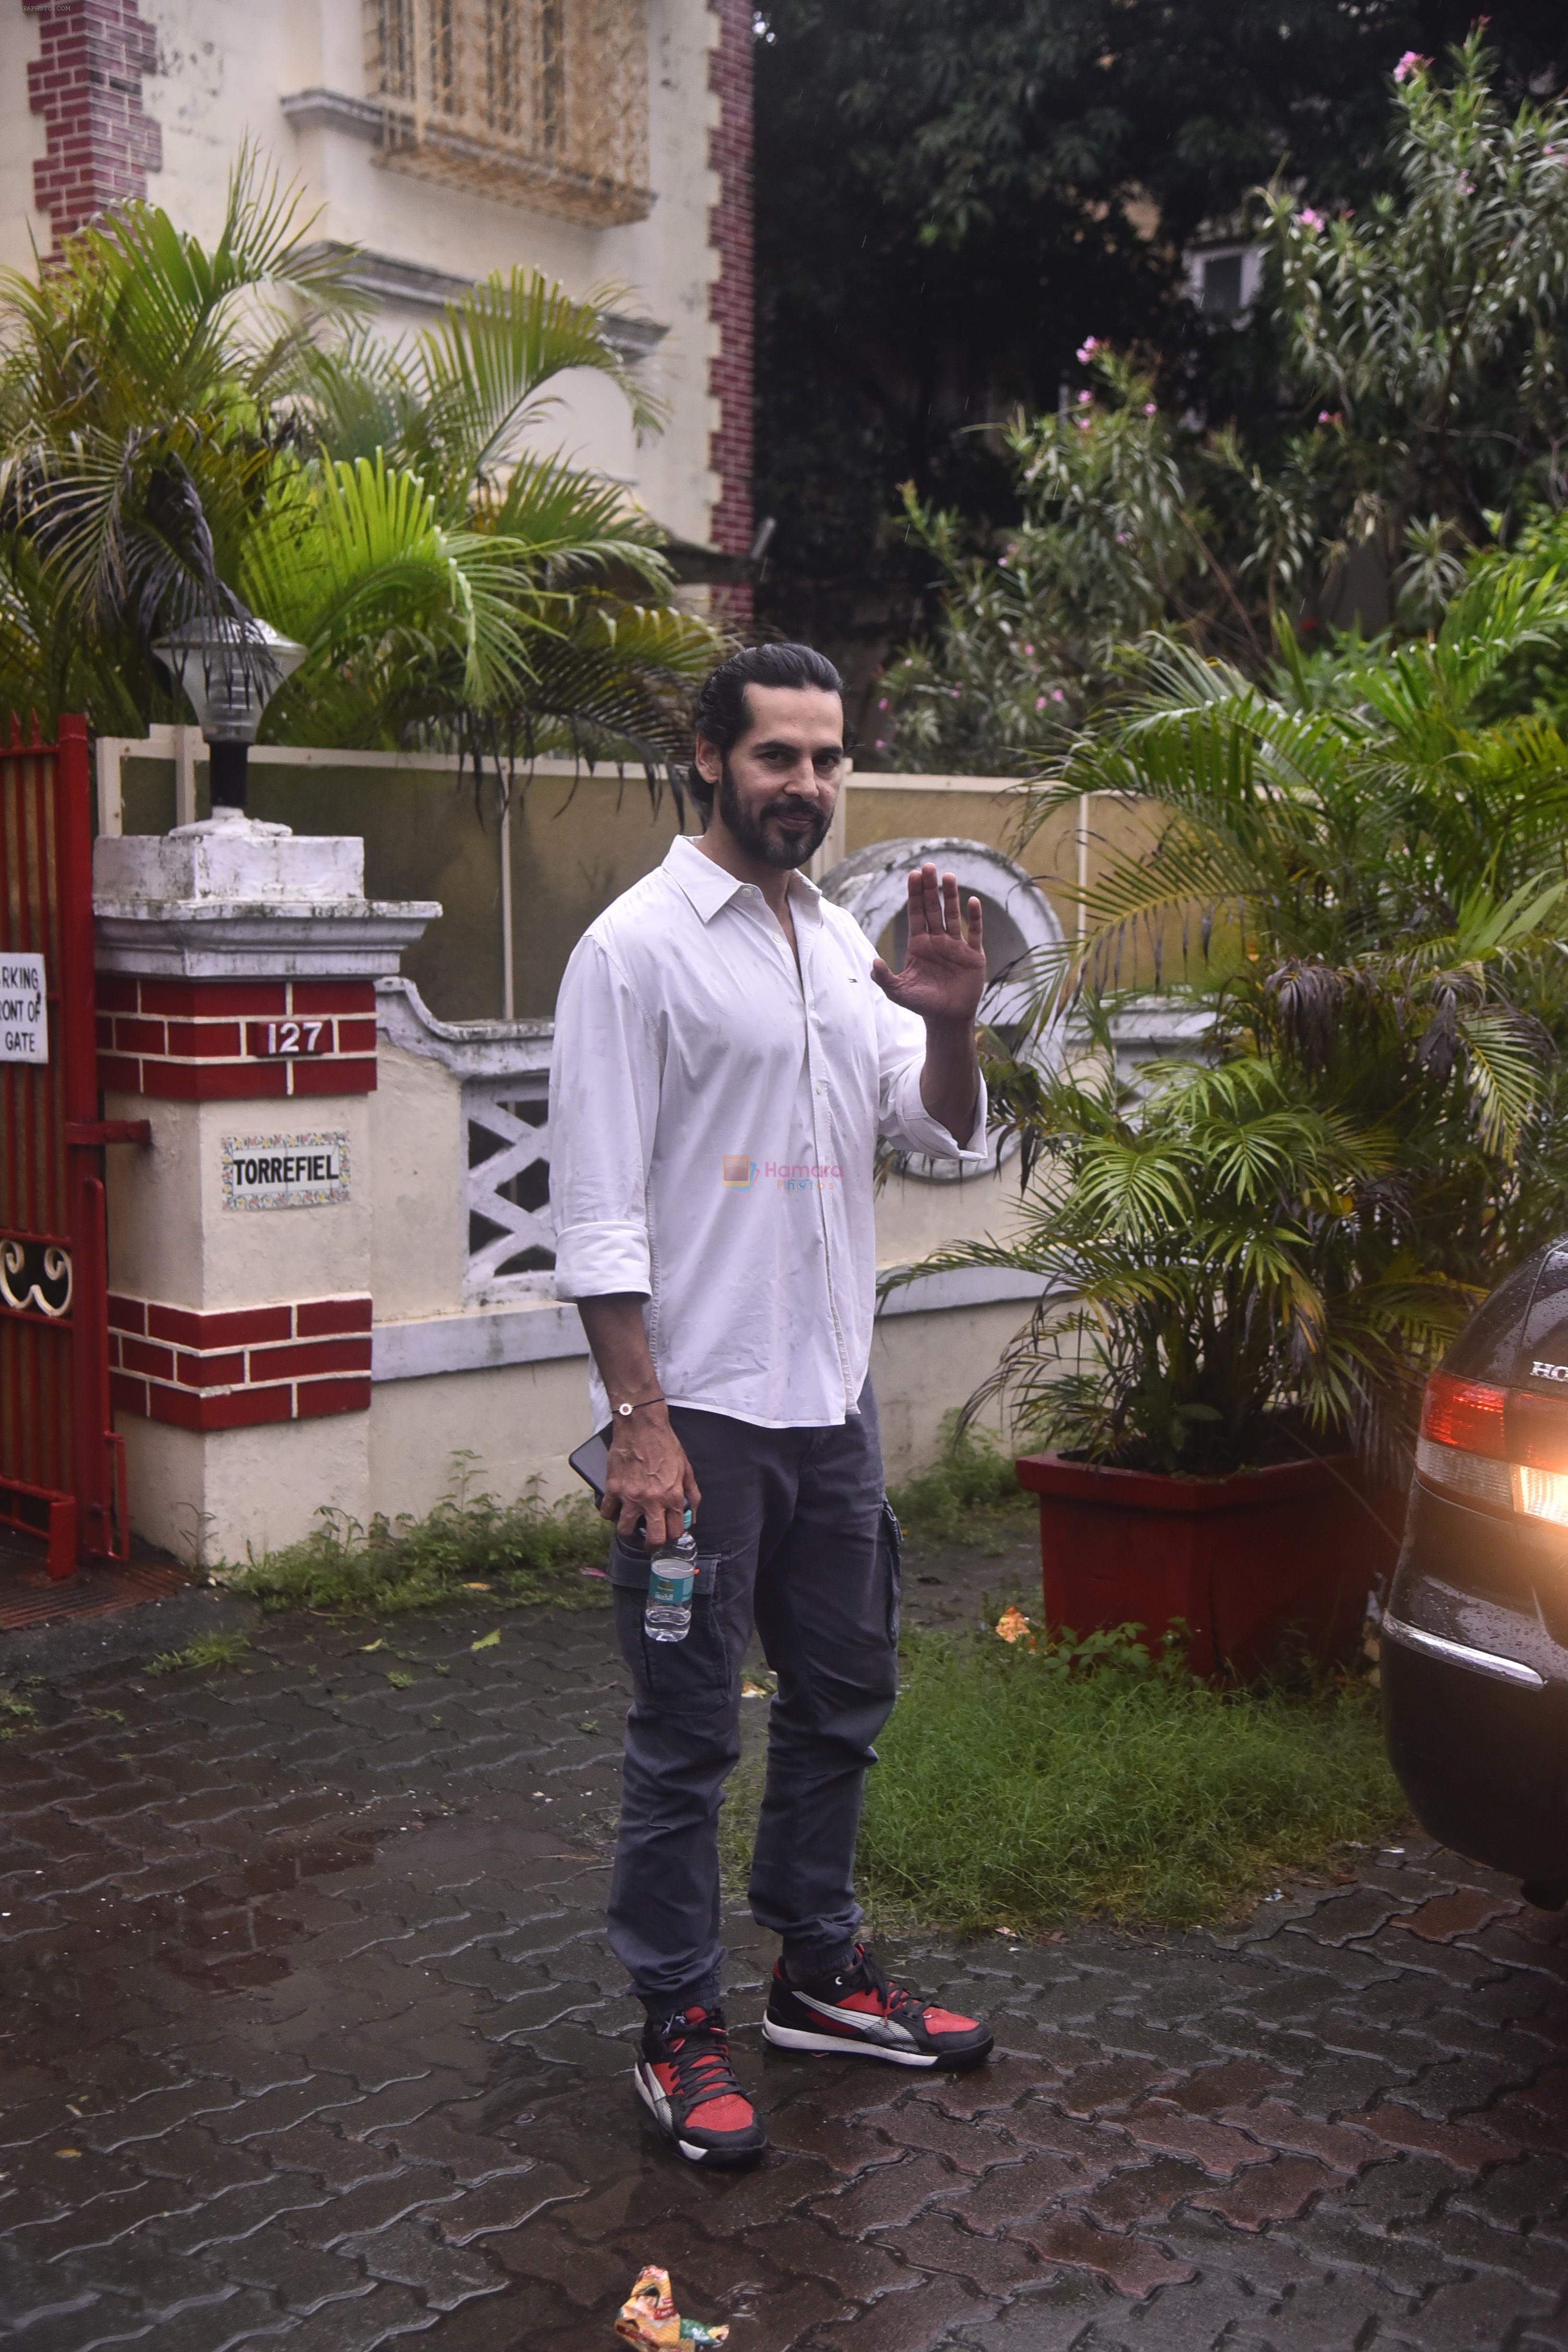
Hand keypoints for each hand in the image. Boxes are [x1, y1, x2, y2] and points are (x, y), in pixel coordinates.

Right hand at [603, 1405, 700, 1547]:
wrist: (642, 1426)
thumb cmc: (665, 1445)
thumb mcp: (686, 1469)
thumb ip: (692, 1495)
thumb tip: (693, 1516)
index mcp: (672, 1496)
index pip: (674, 1531)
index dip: (672, 1536)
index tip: (668, 1534)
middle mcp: (652, 1500)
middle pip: (652, 1539)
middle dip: (652, 1546)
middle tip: (649, 1543)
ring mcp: (630, 1496)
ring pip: (625, 1529)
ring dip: (628, 1529)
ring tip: (631, 1522)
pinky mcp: (613, 1488)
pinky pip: (607, 1512)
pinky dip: (610, 1513)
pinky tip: (615, 1508)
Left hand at [871, 864, 985, 1029]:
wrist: (947, 1019)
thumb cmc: (921, 1004)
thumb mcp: (898, 992)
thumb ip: (884, 977)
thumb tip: (873, 962)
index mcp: (918, 944)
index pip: (915, 914)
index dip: (914, 895)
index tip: (913, 874)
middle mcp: (937, 940)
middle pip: (933, 908)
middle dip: (930, 888)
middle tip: (928, 866)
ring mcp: (956, 946)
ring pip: (952, 915)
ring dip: (951, 896)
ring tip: (948, 876)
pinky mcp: (973, 955)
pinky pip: (974, 932)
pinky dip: (974, 917)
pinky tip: (972, 901)